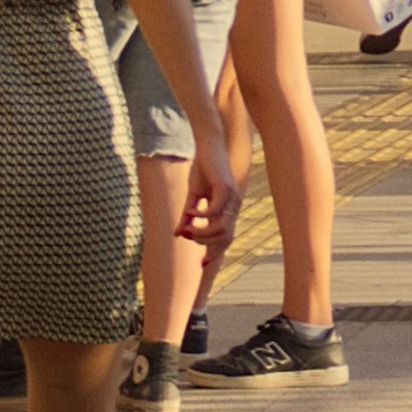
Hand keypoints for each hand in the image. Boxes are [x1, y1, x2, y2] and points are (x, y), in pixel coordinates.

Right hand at [178, 115, 244, 259]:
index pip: (226, 239)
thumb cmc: (203, 170)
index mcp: (227, 211)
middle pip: (225, 238)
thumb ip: (187, 216)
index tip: (201, 265)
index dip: (215, 253)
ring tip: (188, 227)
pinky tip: (190, 211)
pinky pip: (216, 210)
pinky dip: (201, 215)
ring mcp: (232, 197)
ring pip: (221, 228)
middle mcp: (233, 206)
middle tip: (189, 237)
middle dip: (206, 244)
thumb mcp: (192, 197)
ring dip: (202, 232)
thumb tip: (178, 235)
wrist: (208, 145)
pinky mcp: (226, 187)